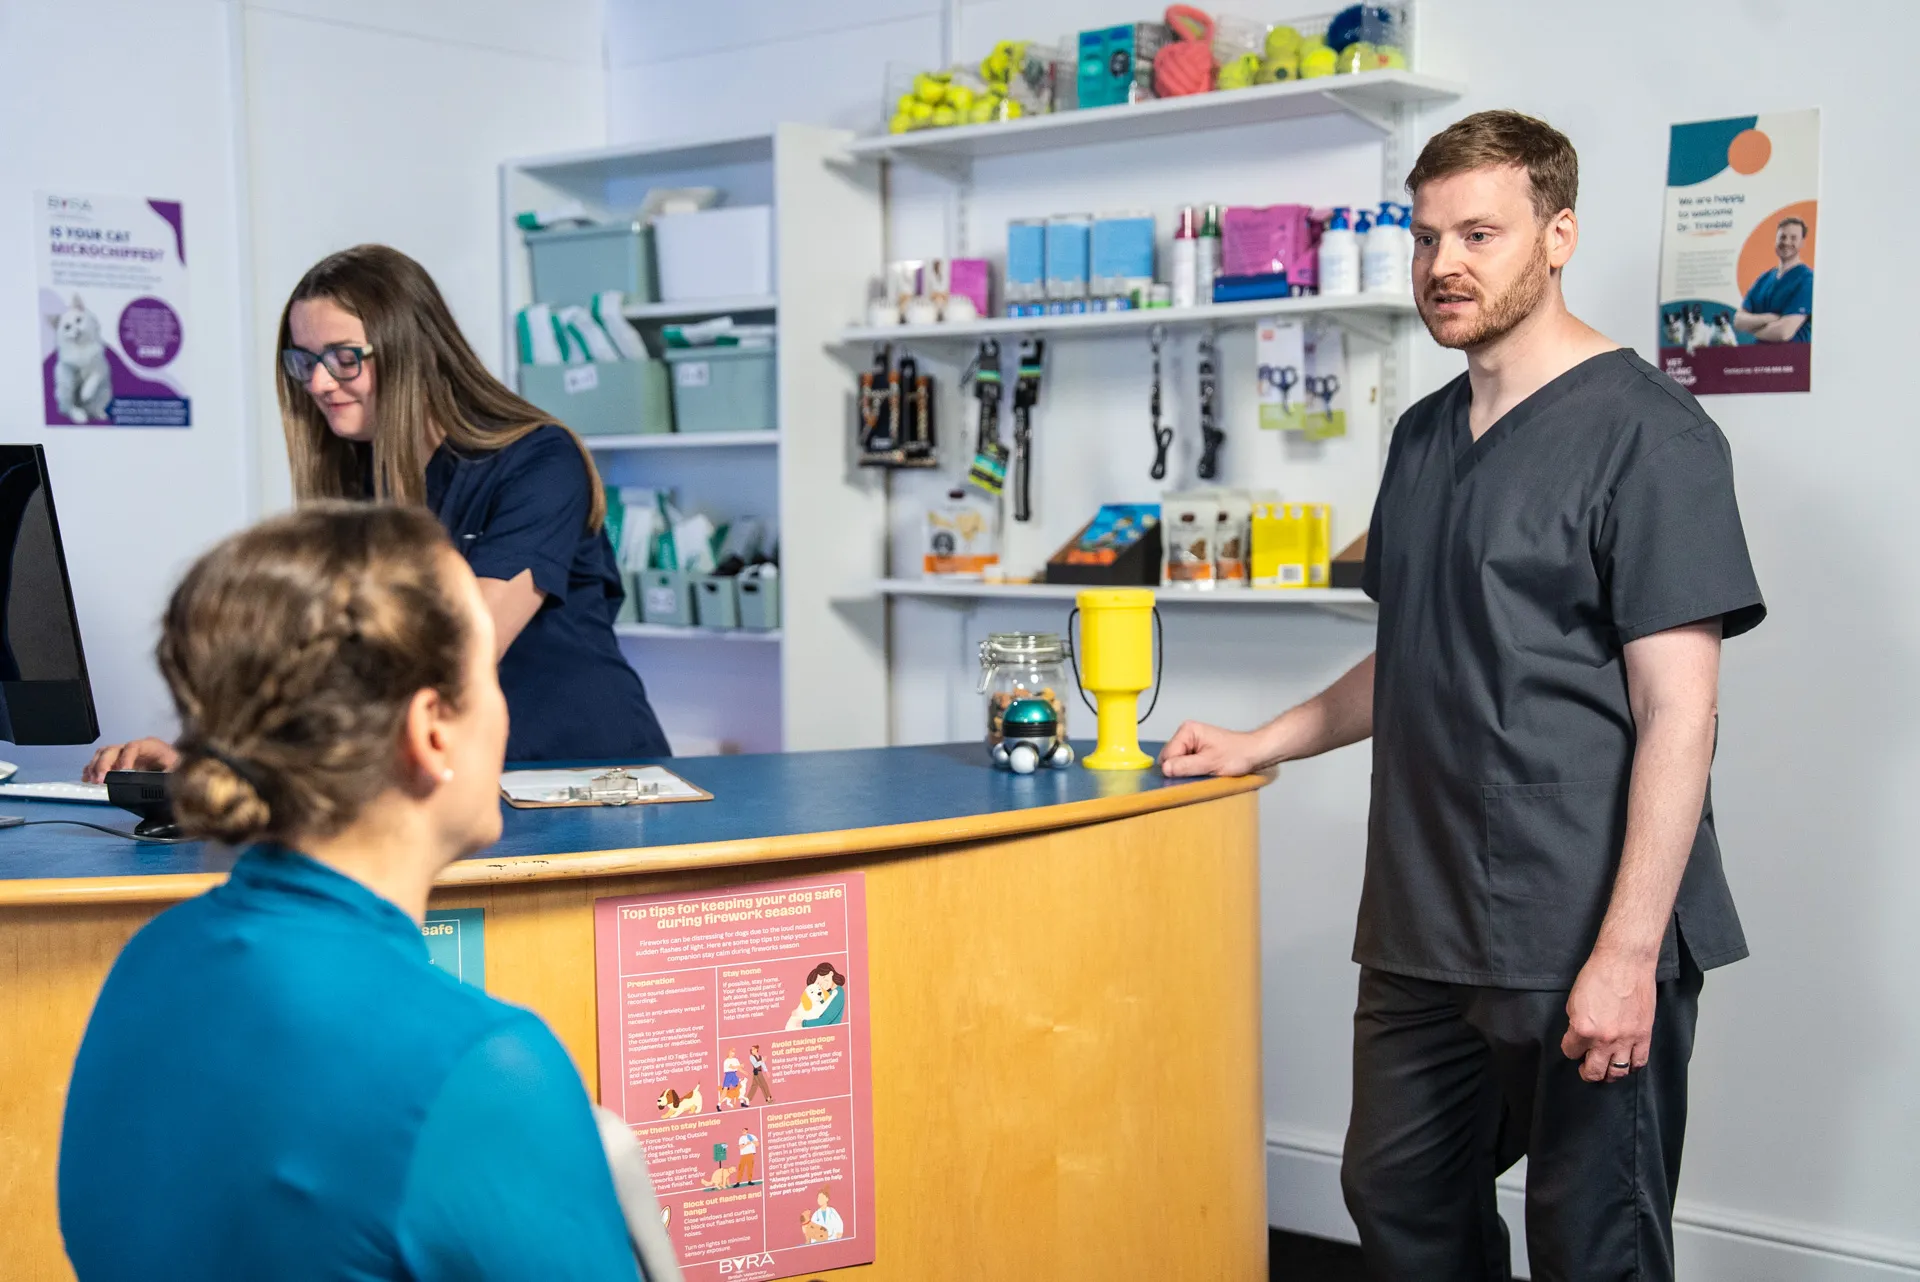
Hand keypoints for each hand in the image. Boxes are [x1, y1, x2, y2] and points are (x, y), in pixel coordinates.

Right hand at [81, 737, 179, 783]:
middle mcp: (136, 748)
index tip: (122, 771)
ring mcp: (125, 754)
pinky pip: (100, 762)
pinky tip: (88, 778)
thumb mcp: (178, 770)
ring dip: (96, 766)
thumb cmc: (180, 767)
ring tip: (93, 780)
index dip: (126, 758)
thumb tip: (165, 780)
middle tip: (101, 780)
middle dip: (104, 764)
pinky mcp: (118, 763)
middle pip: (114, 749)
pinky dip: (92, 769)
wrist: (182, 768)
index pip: (134, 746)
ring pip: (104, 753)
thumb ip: (171, 773)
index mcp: (152, 746)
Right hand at [1157, 721, 1265, 777]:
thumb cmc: (1238, 754)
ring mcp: (1191, 742)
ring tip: (1205, 772)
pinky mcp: (1195, 751)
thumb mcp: (1210, 763)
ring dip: (1187, 772)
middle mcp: (1186, 734)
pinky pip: (1184, 765)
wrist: (1254, 753)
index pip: (1167, 755)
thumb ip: (1185, 766)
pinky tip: (1205, 771)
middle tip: (1200, 774)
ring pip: (1176, 763)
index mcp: (1187, 731)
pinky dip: (1192, 771)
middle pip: (1169, 759)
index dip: (1176, 769)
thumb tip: (1165, 769)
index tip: (1189, 776)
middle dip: (1181, 770)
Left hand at [1561, 948, 1655, 1082]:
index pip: (1570, 1052)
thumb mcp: (1574, 1000)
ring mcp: (1627, 1039)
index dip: (1570, 1049)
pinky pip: (1639, 1062)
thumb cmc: (1598, 975)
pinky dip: (1632, 1067)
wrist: (1625, 963)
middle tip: (1586, 1068)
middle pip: (1594, 1072)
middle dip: (1587, 1072)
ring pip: (1618, 1073)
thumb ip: (1575, 1022)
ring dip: (1609, 1074)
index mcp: (1583, 1029)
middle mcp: (1605, 1039)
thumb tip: (1578, 1036)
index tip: (1572, 1045)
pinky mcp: (1644, 1035)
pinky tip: (1626, 1064)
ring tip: (1605, 1070)